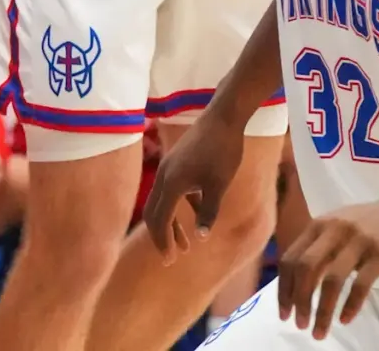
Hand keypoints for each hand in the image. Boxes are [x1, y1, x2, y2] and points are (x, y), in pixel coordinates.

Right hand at [143, 104, 244, 261]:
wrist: (224, 116)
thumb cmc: (223, 151)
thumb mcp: (219, 186)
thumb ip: (209, 212)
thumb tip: (201, 238)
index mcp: (171, 183)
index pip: (160, 220)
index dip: (163, 243)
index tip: (170, 262)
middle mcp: (164, 175)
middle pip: (154, 213)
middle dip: (161, 237)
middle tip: (171, 258)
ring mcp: (169, 166)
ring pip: (162, 202)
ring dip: (170, 224)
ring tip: (186, 246)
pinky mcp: (177, 161)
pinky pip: (172, 190)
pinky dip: (179, 207)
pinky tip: (199, 213)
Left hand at [278, 193, 378, 338]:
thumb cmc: (367, 223)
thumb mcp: (337, 227)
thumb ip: (318, 247)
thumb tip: (295, 283)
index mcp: (319, 225)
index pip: (291, 258)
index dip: (284, 288)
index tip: (284, 313)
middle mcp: (334, 229)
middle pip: (306, 268)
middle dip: (299, 300)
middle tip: (300, 325)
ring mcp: (357, 240)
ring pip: (332, 280)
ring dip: (322, 310)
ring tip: (320, 331)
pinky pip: (360, 284)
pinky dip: (350, 306)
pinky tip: (345, 320)